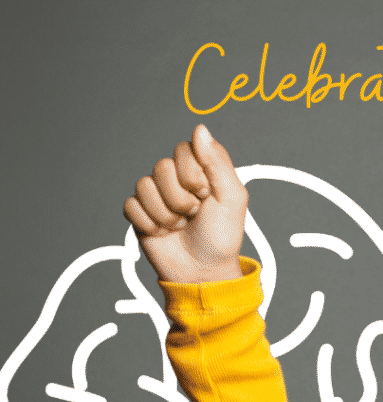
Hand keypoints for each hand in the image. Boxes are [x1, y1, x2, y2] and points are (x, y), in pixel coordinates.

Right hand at [123, 124, 246, 282]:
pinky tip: (164, 233)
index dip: (194, 175)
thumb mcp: (232, 198)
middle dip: (181, 198)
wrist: (204, 273)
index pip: (183, 150)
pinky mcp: (140, 214)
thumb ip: (218, 161)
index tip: (207, 195)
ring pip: (144, 186)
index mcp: (199, 172)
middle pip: (161, 168)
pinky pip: (131, 206)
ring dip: (166, 214)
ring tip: (180, 226)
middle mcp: (176, 180)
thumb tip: (200, 128)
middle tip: (194, 215)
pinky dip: (149, 224)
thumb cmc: (222, 238)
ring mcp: (156, 196)